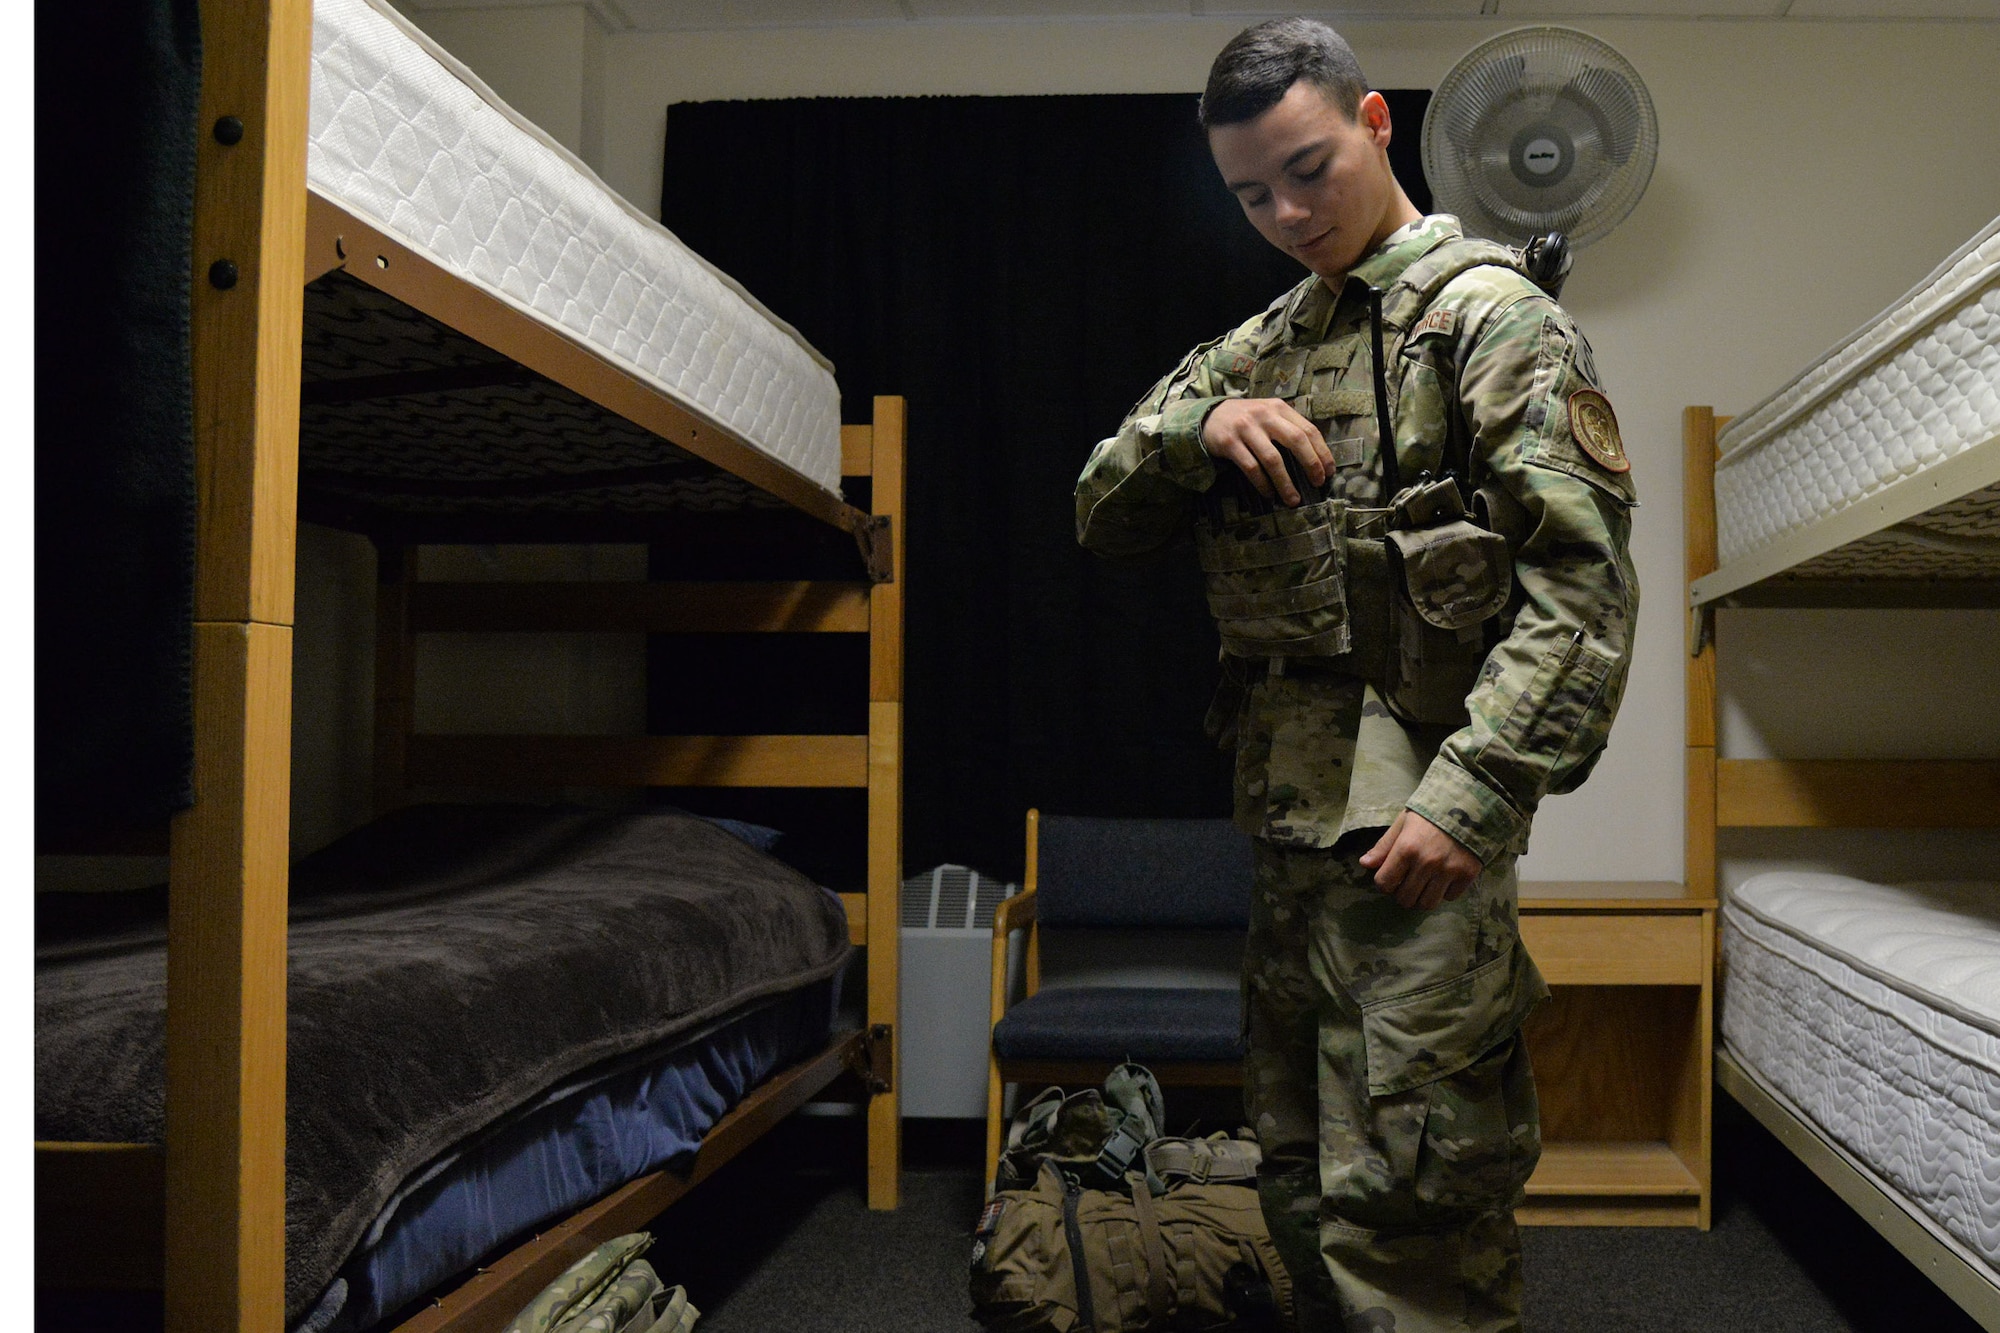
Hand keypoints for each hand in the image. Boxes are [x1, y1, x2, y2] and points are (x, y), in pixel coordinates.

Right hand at [1201, 398, 1333, 507]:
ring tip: (1293, 500)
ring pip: (1273, 459)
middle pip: (1296, 440)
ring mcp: (1246, 428)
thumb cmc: (1246, 420)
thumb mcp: (1268, 415)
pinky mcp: (1229, 443)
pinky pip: (1251, 468)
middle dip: (1311, 464)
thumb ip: (1287, 427)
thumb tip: (1315, 458)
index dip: (1322, 452)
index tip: (1329, 472)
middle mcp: (1264, 415)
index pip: (1308, 429)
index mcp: (1279, 408)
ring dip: (1285, 483)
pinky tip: (1269, 494)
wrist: (1208, 416)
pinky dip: (1262, 484)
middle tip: (1317, 484)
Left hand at [1358, 811, 1482, 910]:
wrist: (1470, 803)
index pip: (1385, 883)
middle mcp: (1427, 863)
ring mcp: (1448, 870)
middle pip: (1405, 898)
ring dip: (1422, 896)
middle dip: (1402, 892)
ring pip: (1427, 904)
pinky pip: (1450, 897)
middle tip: (1408, 880)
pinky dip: (1445, 891)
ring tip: (1424, 883)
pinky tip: (1444, 877)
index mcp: (1406, 848)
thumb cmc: (1431, 812)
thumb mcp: (1403, 822)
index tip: (1391, 875)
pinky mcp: (1467, 874)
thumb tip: (1364, 864)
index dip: (1385, 882)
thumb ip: (1384, 845)